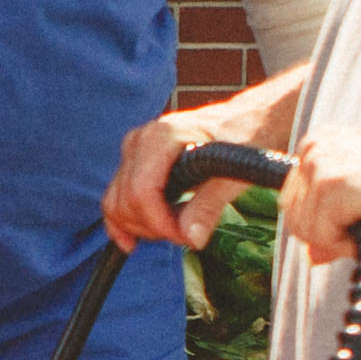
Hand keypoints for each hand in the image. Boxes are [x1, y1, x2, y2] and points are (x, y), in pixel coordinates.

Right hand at [102, 97, 289, 253]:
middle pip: (125, 200)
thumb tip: (190, 237)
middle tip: (185, 235)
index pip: (141, 191)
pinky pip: (115, 198)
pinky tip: (133, 240)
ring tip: (174, 229)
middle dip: (152, 227)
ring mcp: (133, 150)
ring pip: (115, 202)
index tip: (184, 237)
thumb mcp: (237, 170)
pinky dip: (123, 221)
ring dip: (139, 227)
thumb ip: (210, 204)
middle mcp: (140, 140)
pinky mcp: (133, 161)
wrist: (245, 119)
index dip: (159, 223)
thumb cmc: (244, 137)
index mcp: (162, 136)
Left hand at [280, 127, 360, 264]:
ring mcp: (322, 166)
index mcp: (320, 142)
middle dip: (326, 235)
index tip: (353, 223)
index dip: (322, 225)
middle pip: (293, 216)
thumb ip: (334, 219)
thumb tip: (310, 258)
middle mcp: (314, 148)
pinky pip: (322, 236)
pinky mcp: (334, 188)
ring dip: (340, 241)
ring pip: (305, 229)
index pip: (292, 200)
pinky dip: (347, 244)